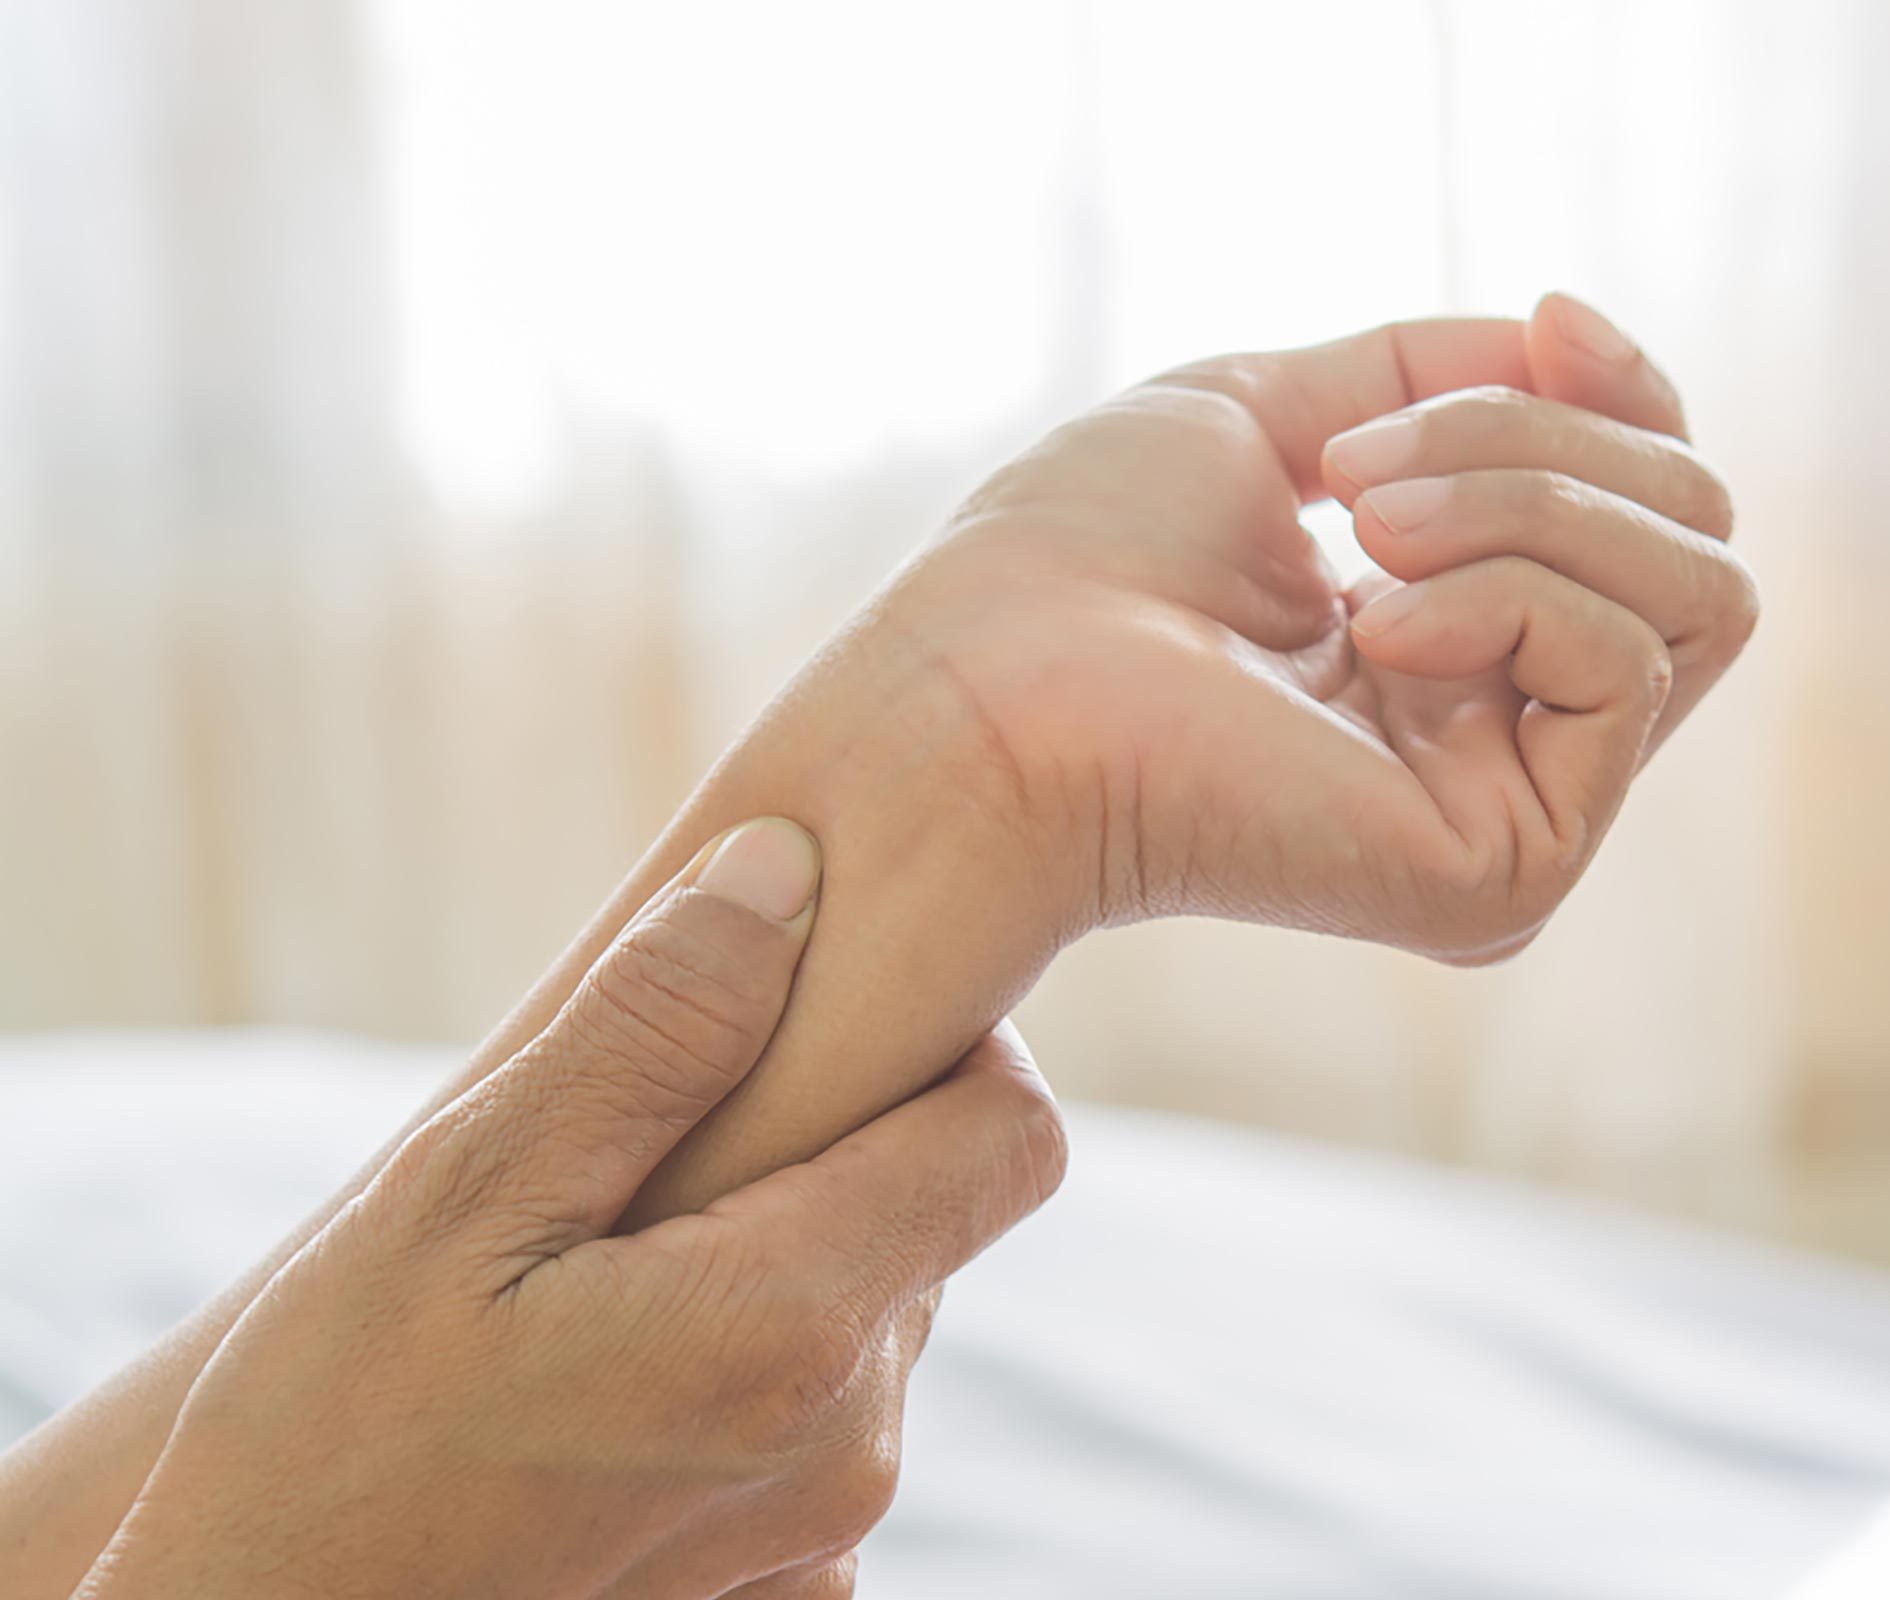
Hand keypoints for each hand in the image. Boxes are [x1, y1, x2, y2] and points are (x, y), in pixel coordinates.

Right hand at [73, 819, 1065, 1599]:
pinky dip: (743, 1378)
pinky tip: (605, 1385)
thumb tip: (786, 874)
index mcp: (794, 1327)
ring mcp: (822, 1533)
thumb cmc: (320, 1441)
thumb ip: (648, 1033)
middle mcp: (849, 1442)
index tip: (825, 1017)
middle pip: (927, 1217)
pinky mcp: (782, 1589)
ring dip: (774, 1265)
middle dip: (824, 1154)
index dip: (950, 1046)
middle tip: (648, 1151)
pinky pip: (813, 1426)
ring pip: (866, 1317)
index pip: (1010, 1132)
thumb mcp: (460, 1199)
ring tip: (599, 1276)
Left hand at [881, 291, 1755, 960]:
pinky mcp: (1515, 867)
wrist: (991, 686)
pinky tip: (1367, 627)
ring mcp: (1522, 812)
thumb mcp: (1276, 410)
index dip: (1629, 396)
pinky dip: (1504, 592)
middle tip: (1365, 471)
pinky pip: (1620, 662)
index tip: (1551, 317)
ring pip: (1687, 592)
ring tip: (1358, 530)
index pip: (1651, 515)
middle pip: (1694, 537)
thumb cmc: (1084, 559)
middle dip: (1552, 440)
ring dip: (1522, 499)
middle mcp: (1509, 740)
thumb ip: (1436, 378)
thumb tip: (1568, 336)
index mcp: (1458, 652)